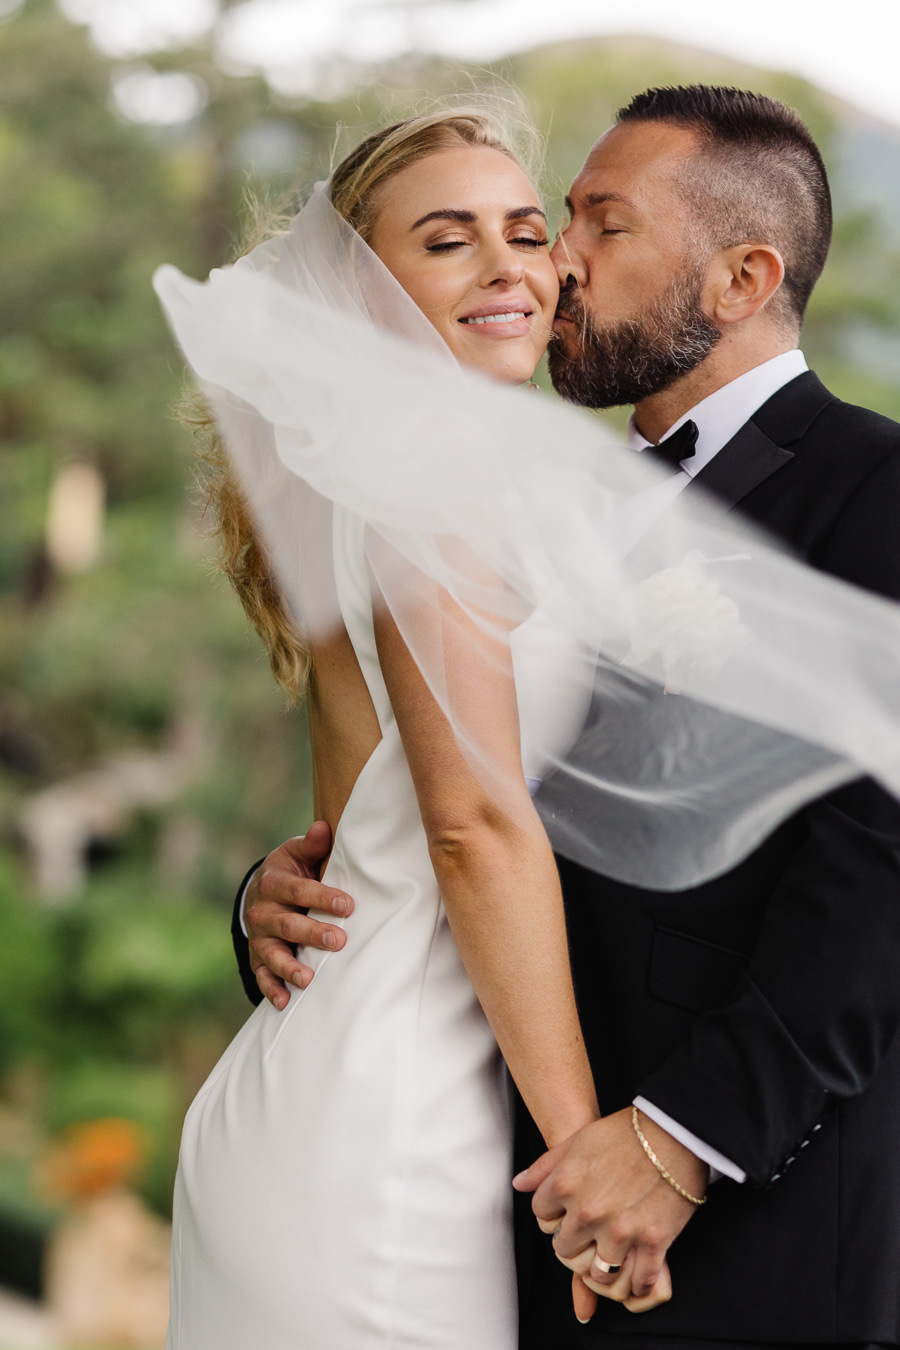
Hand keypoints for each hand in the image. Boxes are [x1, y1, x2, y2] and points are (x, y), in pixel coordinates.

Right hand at [245, 822, 353, 1008]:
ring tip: (308, 978)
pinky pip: (262, 975)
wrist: (262, 890)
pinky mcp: (258, 957)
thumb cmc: (291, 871)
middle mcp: (262, 911)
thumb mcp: (297, 853)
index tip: (348, 905)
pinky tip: (285, 1002)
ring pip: (272, 953)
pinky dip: (271, 989)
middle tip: (339, 941)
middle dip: (312, 933)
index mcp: (274, 882)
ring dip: (289, 967)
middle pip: (287, 924)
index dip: (322, 897)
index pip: (298, 891)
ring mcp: (259, 937)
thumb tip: (324, 827)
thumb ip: (312, 844)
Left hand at [515, 1107, 706, 1304]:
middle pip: (565, 1250)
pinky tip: (639, 1272)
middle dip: (577, 1244)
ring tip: (614, 1256)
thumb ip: (546, 1166)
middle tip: (591, 1236)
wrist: (674, 1130)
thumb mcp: (578, 1140)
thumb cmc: (626, 1131)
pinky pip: (640, 1282)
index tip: (568, 1214)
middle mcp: (588, 1212)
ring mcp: (620, 1230)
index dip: (555, 1216)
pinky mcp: (653, 1242)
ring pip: (599, 1275)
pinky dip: (639, 1283)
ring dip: (605, 1269)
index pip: (542, 1218)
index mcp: (565, 1185)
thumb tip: (520, 1184)